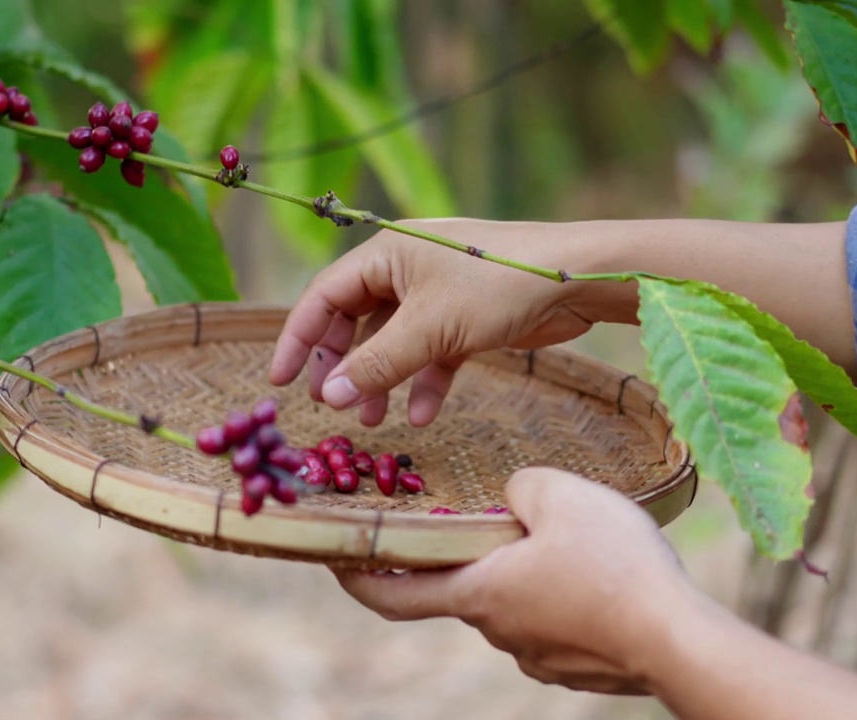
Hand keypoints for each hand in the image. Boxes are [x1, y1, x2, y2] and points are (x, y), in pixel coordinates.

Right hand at [268, 220, 629, 425]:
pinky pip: (430, 353)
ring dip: (381, 381)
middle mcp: (406, 270)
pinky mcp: (466, 318)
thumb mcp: (429, 328)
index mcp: (386, 254)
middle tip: (330, 405)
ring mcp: (437, 294)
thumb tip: (328, 395)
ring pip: (392, 342)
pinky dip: (423, 382)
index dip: (299, 337)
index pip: (323, 296)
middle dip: (343, 365)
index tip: (279, 380)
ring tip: (372, 422)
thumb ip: (376, 363)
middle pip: (354, 320)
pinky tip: (420, 415)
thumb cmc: (498, 285)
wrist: (577, 278)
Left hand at [331, 467, 700, 694]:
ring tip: (571, 538)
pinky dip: (562, 595)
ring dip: (526, 572)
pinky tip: (600, 573)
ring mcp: (536, 656)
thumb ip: (520, 487)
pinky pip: (555, 621)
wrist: (681, 640)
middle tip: (503, 517)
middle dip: (475, 552)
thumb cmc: (614, 566)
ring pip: (516, 601)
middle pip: (464, 586)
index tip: (333, 555)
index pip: (391, 594)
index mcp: (476, 593)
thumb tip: (515, 498)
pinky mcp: (575, 666)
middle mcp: (496, 631)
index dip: (356, 575)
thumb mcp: (559, 495)